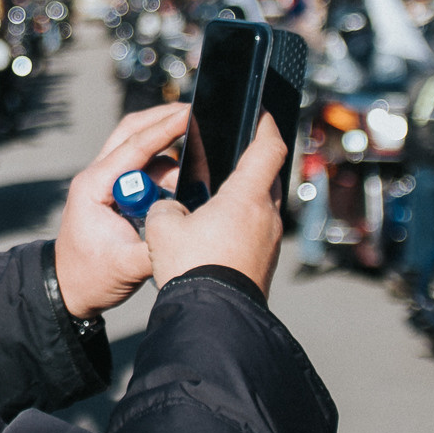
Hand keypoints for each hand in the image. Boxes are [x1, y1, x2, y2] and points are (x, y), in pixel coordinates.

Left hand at [54, 103, 189, 316]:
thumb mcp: (127, 267)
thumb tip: (190, 232)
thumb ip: (158, 248)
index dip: (164, 129)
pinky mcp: (117, 191)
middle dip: (163, 120)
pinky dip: (165, 167)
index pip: (133, 147)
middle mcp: (98, 176)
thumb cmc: (90, 276)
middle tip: (194, 113)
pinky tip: (184, 180)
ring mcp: (107, 181)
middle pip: (132, 132)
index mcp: (95, 186)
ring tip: (196, 168)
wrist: (69, 288)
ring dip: (168, 152)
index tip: (189, 115)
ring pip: (140, 149)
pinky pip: (144, 168)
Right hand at [144, 114, 286, 295]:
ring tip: (214, 201)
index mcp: (247, 197)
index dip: (266, 125)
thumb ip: (166, 206)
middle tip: (229, 157)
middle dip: (251, 164)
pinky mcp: (266, 263)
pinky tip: (215, 235)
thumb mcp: (162, 227)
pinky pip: (256, 232)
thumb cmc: (191, 267)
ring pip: (260, 207)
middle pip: (266, 177)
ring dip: (243, 199)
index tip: (261, 114)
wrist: (214, 319)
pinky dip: (240, 225)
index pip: (269, 147)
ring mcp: (271, 242)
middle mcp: (267, 216)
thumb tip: (172, 209)